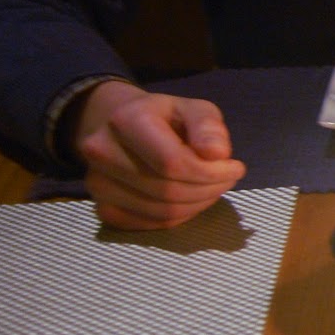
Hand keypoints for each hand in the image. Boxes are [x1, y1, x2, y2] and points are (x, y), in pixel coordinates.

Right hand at [70, 80, 246, 228]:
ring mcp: (97, 184)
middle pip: (168, 190)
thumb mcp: (194, 109)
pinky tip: (190, 199)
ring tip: (211, 187)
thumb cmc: (165, 118)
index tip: (236, 167)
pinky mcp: (103, 208)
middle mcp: (102, 152)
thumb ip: (208, 127)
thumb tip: (218, 154)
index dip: (210, 172)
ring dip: (198, 205)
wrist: (123, 129)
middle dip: (209, 190)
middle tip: (227, 179)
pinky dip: (179, 217)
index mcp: (126, 120)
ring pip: (162, 212)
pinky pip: (150, 224)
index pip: (172, 162)